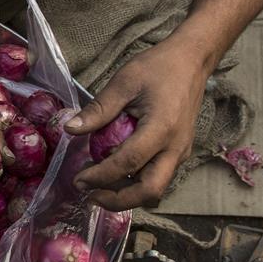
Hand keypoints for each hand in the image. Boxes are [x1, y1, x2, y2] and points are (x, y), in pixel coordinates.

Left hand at [64, 34, 212, 210]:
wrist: (192, 61)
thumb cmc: (158, 67)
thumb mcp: (124, 82)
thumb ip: (98, 110)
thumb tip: (70, 129)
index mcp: (161, 128)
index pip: (127, 164)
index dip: (100, 176)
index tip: (78, 180)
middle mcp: (175, 147)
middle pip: (149, 191)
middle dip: (118, 200)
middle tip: (91, 195)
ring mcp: (181, 152)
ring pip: (156, 189)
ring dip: (128, 194)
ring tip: (100, 185)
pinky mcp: (180, 152)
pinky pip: (159, 176)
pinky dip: (137, 182)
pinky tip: (117, 172)